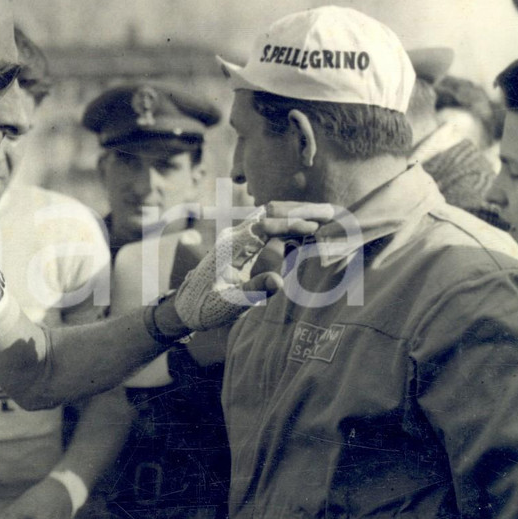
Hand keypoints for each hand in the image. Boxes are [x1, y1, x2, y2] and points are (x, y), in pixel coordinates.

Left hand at [173, 202, 333, 330]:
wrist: (186, 306)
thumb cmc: (206, 307)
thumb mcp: (230, 304)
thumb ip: (254, 290)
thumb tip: (277, 280)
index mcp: (231, 247)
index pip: (264, 226)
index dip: (289, 224)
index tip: (313, 229)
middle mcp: (235, 237)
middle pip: (269, 213)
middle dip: (299, 212)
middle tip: (331, 213)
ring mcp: (240, 239)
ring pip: (271, 217)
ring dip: (297, 216)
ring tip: (327, 217)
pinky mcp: (245, 245)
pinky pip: (270, 229)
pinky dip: (291, 227)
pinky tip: (311, 231)